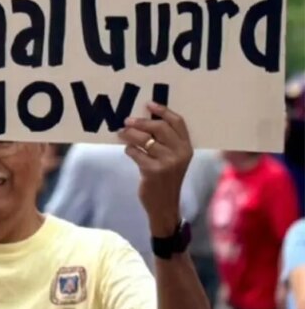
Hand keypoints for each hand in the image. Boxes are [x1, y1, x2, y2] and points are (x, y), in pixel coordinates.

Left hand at [118, 102, 192, 236]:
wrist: (165, 204)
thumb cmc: (166, 177)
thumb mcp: (172, 158)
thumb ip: (164, 141)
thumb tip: (142, 119)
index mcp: (187, 147)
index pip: (177, 122)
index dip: (163, 110)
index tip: (148, 104)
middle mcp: (180, 153)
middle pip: (159, 127)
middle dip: (140, 121)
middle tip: (127, 120)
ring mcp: (167, 163)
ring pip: (144, 139)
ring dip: (129, 134)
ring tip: (121, 133)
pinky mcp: (153, 171)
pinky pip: (135, 153)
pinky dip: (129, 150)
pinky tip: (129, 151)